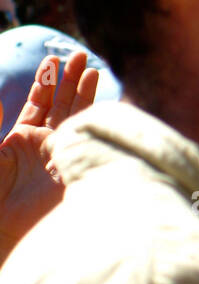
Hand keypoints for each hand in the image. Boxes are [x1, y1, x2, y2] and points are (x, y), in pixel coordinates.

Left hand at [0, 52, 97, 259]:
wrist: (4, 229)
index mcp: (22, 139)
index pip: (39, 103)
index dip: (47, 81)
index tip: (53, 61)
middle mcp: (46, 145)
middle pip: (62, 105)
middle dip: (70, 79)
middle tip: (79, 54)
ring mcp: (64, 155)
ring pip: (78, 117)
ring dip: (85, 93)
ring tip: (93, 68)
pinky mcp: (77, 167)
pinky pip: (90, 138)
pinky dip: (97, 119)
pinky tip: (103, 101)